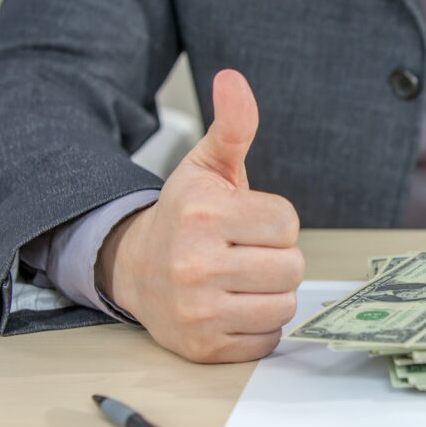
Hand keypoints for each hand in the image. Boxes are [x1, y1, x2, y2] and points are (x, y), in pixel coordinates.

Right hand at [97, 70, 302, 362]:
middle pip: (291, 268)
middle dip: (277, 259)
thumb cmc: (183, 217)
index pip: (287, 224)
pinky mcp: (203, 347)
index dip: (275, 223)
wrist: (134, 269)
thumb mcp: (207, 168)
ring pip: (283, 306)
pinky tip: (233, 307)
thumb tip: (233, 79)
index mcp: (202, 214)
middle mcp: (195, 264)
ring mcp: (197, 310)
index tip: (248, 224)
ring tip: (242, 281)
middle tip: (246, 254)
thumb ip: (232, 127)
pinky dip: (258, 327)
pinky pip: (267, 340)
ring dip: (271, 294)